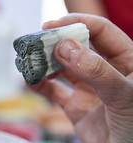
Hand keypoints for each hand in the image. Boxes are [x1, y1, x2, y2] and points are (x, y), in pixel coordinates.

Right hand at [33, 14, 132, 142]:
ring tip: (26, 61)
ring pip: (63, 70)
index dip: (76, 25)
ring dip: (45, 64)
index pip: (100, 32)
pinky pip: (55, 93)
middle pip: (77, 49)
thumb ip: (96, 71)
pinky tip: (29, 81)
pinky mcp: (77, 110)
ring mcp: (91, 92)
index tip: (50, 27)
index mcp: (128, 61)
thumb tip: (63, 47)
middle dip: (55, 44)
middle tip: (32, 44)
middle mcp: (107, 73)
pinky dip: (41, 86)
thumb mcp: (124, 96)